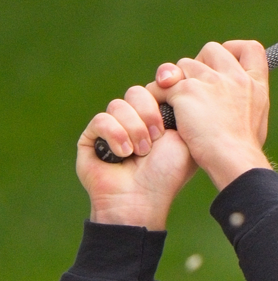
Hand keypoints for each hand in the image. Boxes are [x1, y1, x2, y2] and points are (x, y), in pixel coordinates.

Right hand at [76, 83, 198, 228]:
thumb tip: (169, 82)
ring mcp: (112, 127)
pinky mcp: (91, 137)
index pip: (155, 88)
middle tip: (157, 139)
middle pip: (137, 92)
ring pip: (119, 104)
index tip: (169, 114)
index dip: (161, 95)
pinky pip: (101, 120)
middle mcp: (135, 120)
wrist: (143, 198)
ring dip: (134, 130)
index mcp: (158, 118)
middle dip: (149, 115)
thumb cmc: (167, 173)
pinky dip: (115, 136)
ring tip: (140, 152)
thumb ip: (179, 108)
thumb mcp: (184, 137)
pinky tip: (123, 155)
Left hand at [151, 41, 271, 188]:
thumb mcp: (256, 119)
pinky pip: (161, 86)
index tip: (223, 64)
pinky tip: (161, 113)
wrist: (233, 160)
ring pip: (182, 67)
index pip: (250, 48)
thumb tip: (236, 96)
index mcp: (255, 84)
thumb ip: (244, 100)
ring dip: (175, 83)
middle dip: (198, 65)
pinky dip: (157, 97)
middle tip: (193, 89)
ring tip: (177, 108)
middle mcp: (235, 77)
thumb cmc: (242, 149)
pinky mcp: (187, 91)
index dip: (233, 50)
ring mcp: (212, 81)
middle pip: (211, 50)